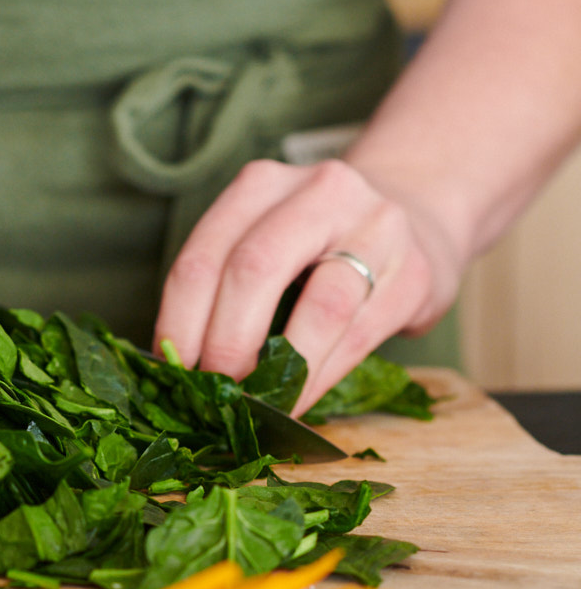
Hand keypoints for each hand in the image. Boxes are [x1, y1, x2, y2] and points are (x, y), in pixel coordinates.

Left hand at [154, 157, 460, 414]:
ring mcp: (375, 227)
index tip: (172, 369)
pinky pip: (359, 335)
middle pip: (254, 269)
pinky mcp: (414, 273)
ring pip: (320, 306)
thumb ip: (226, 286)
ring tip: (257, 403)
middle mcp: (320, 191)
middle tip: (215, 389)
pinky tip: (299, 400)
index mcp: (263, 185)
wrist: (416, 220)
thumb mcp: (268, 241)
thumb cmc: (320, 246)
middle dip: (226, 342)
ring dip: (282, 368)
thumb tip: (181, 365)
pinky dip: (321, 377)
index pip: (205, 255)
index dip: (180, 320)